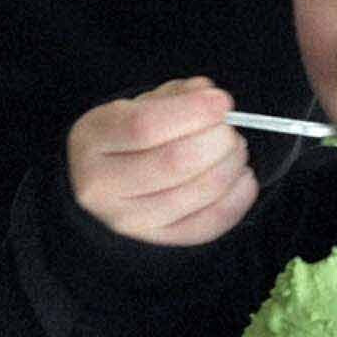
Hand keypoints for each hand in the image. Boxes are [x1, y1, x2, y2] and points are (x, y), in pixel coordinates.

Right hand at [66, 77, 256, 245]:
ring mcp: (129, 219)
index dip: (193, 111)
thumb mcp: (137, 105)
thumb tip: (209, 96)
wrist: (101, 180)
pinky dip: (237, 199)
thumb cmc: (126, 137)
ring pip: (196, 193)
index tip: (222, 102)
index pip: (145, 126)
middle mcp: (102, 185)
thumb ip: (175, 96)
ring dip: (230, 165)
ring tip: (235, 149)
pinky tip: (243, 177)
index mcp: (92, 140)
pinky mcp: (157, 240)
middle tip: (229, 129)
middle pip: (175, 161)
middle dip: (217, 140)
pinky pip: (207, 224)